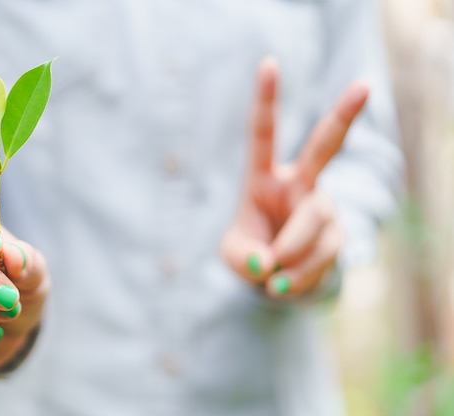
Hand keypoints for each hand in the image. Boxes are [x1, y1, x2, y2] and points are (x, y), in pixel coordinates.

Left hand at [221, 58, 368, 298]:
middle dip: (342, 116)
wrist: (279, 278)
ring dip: (291, 254)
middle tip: (364, 85)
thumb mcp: (234, 256)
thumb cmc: (251, 253)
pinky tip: (286, 283)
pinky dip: (301, 274)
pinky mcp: (338, 234)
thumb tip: (269, 265)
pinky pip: (324, 253)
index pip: (263, 135)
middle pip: (323, 148)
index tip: (269, 63)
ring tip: (273, 279)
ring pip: (315, 221)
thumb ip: (244, 258)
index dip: (266, 100)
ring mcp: (322, 206)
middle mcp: (298, 183)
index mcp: (263, 177)